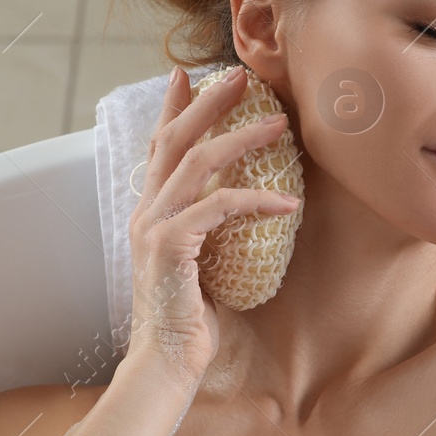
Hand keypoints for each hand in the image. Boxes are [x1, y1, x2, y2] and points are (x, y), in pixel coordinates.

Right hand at [123, 65, 299, 390]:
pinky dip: (257, 201)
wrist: (165, 361)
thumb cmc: (188, 318)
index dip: (173, 109)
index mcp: (150, 212)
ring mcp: (153, 227)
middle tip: (240, 76)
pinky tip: (289, 203)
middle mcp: (146, 212)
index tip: (187, 75)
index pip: (158, 147)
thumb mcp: (200, 263)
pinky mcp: (170, 246)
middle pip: (175, 139)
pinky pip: (219, 207)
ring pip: (198, 162)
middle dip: (208, 102)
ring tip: (279, 123)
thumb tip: (243, 208)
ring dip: (242, 137)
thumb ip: (208, 231)